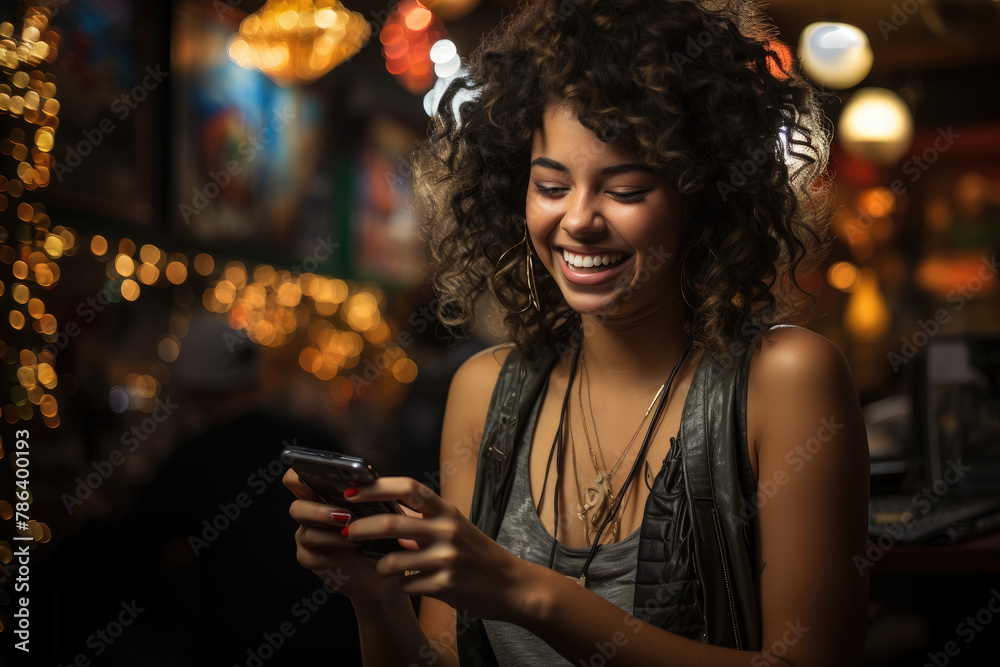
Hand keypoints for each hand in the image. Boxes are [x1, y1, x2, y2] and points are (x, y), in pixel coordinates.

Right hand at [284, 468, 402, 599]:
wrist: (381, 563)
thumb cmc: (377, 530)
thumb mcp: (376, 509)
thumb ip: (367, 494)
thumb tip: (368, 480)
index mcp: (321, 495)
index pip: (295, 480)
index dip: (298, 476)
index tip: (316, 478)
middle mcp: (310, 514)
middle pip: (296, 508)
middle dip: (320, 511)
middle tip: (347, 516)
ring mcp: (306, 538)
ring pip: (305, 533)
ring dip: (332, 535)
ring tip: (356, 537)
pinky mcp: (310, 559)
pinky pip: (310, 556)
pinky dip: (331, 555)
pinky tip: (349, 554)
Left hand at [341, 477, 541, 622]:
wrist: (511, 586)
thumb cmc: (478, 555)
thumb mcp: (455, 527)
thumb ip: (424, 518)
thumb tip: (384, 509)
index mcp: (447, 510)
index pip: (408, 487)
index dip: (376, 487)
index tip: (352, 492)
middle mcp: (447, 530)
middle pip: (391, 524)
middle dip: (361, 528)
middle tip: (346, 532)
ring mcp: (447, 559)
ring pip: (393, 562)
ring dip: (381, 566)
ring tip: (385, 568)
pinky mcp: (446, 586)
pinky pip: (407, 585)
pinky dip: (404, 585)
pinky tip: (414, 584)